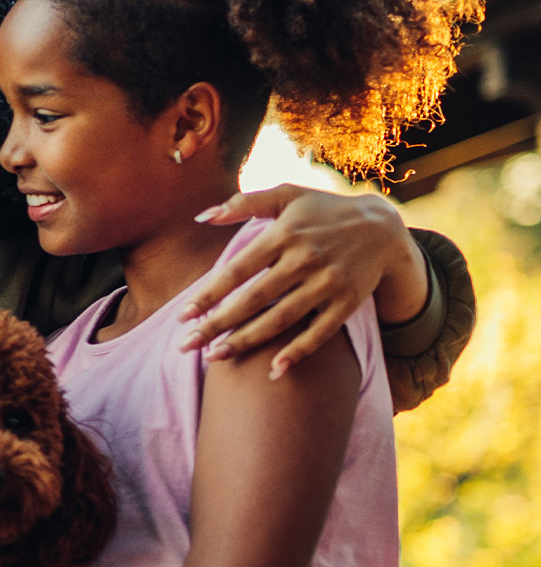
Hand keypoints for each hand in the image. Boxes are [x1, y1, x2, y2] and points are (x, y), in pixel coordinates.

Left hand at [178, 187, 421, 378]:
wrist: (383, 226)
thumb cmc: (324, 211)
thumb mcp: (288, 195)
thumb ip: (245, 203)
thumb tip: (203, 216)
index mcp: (284, 234)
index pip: (238, 269)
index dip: (209, 294)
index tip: (183, 315)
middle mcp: (305, 260)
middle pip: (254, 299)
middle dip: (218, 325)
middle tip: (186, 345)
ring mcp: (328, 282)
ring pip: (281, 319)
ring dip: (246, 341)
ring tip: (215, 357)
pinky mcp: (347, 302)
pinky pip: (320, 333)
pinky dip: (298, 352)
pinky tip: (273, 371)